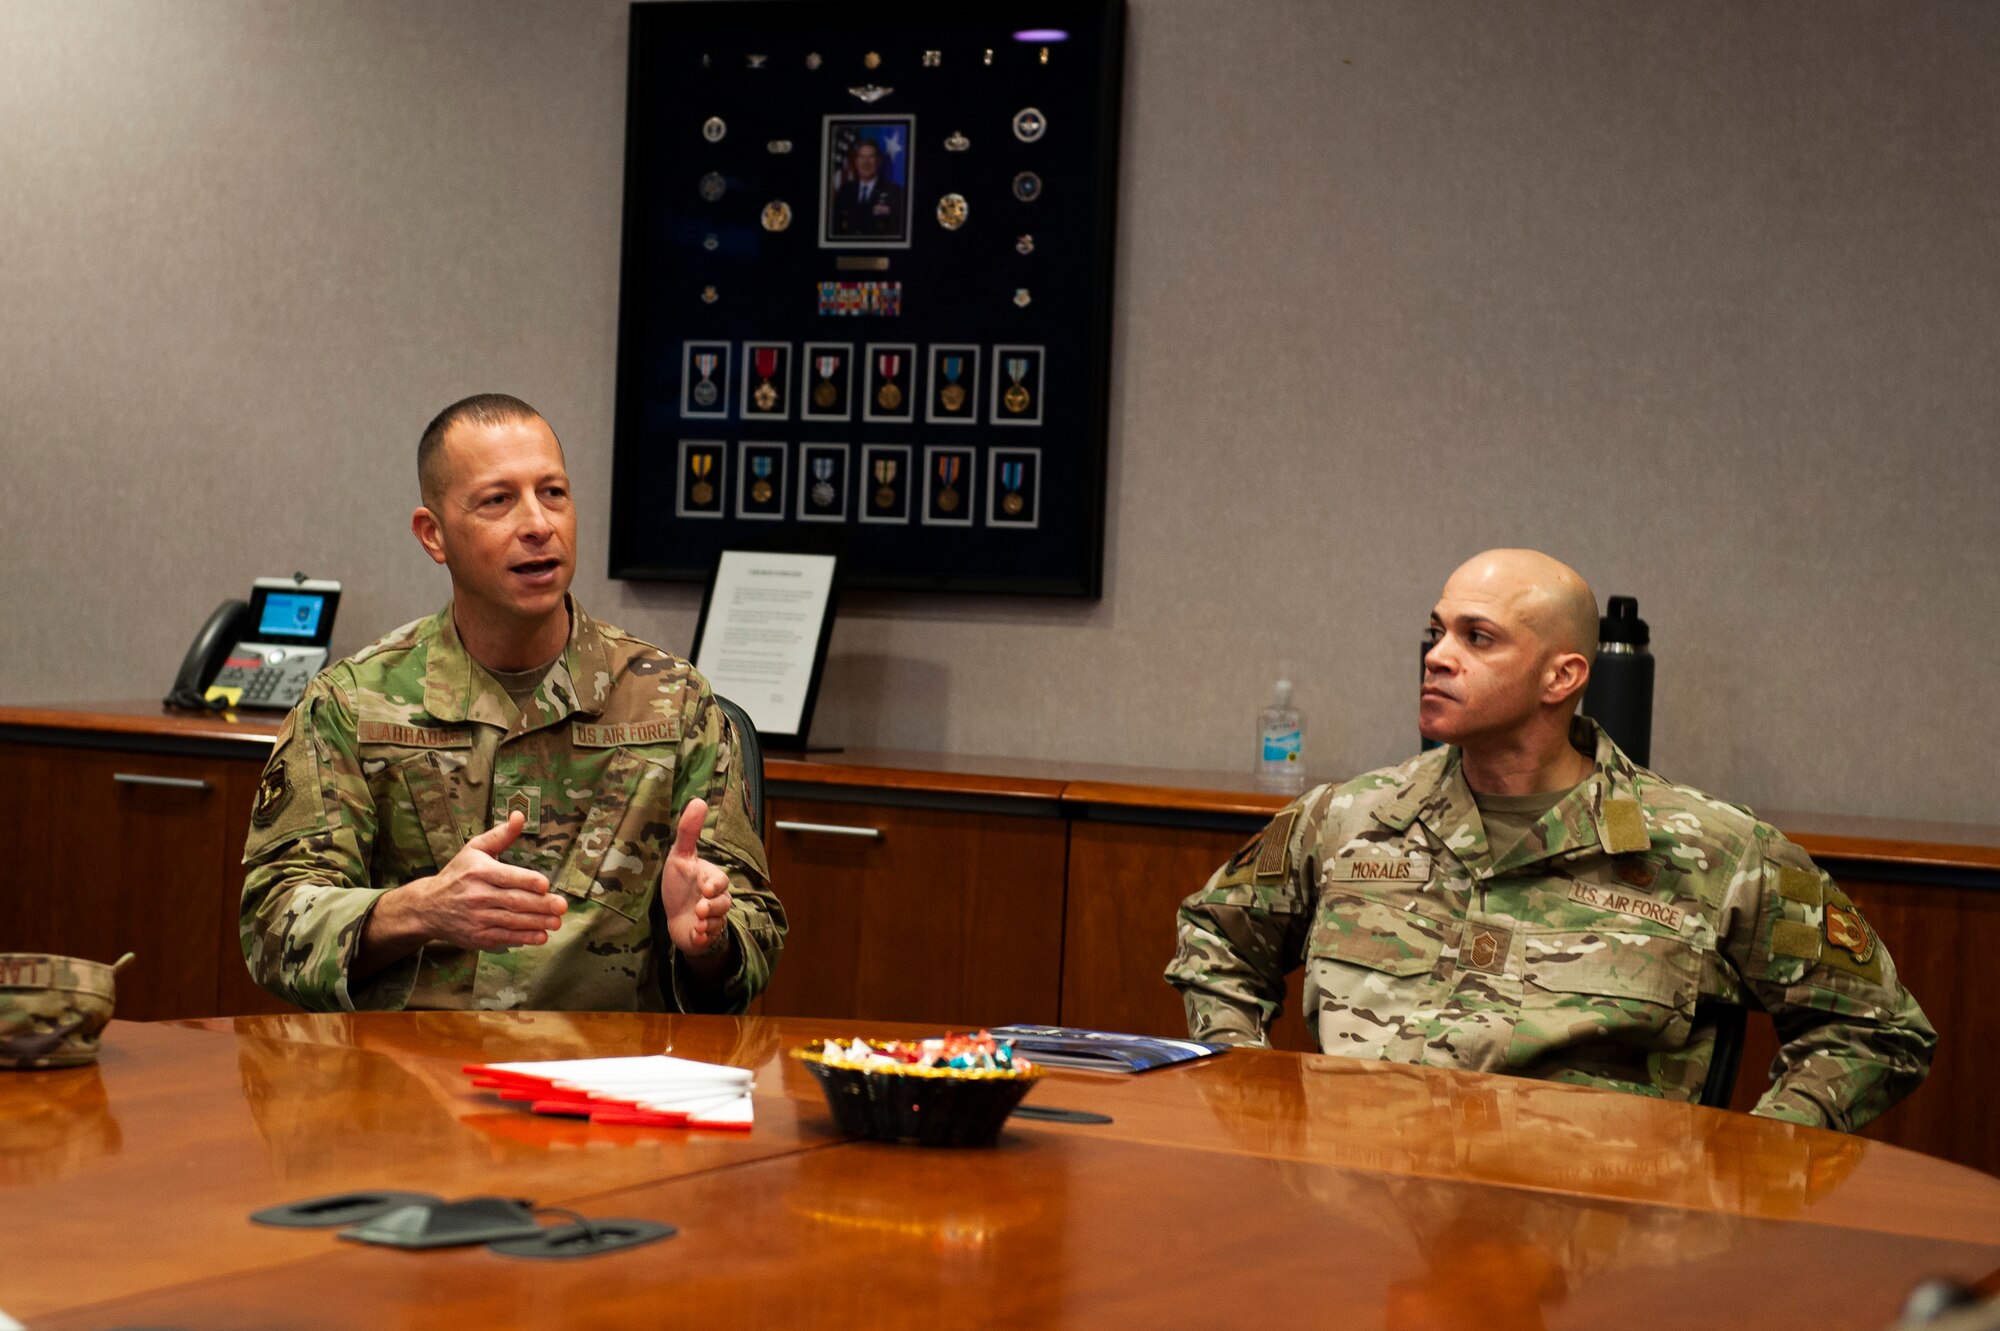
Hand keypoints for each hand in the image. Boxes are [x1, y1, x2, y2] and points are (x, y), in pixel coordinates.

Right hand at [399, 811, 565, 951]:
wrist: (428, 906)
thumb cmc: (458, 874)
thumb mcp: (474, 849)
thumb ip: (500, 835)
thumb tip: (520, 816)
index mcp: (479, 872)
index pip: (506, 877)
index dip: (526, 881)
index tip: (545, 885)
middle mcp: (477, 895)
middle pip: (513, 901)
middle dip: (540, 904)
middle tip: (562, 906)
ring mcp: (477, 917)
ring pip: (511, 921)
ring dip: (537, 922)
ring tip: (557, 922)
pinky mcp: (478, 936)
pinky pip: (504, 937)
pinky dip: (523, 938)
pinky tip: (541, 936)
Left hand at [659, 798, 733, 960]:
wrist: (674, 916)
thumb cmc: (678, 884)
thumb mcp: (680, 856)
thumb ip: (689, 831)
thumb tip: (698, 800)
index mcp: (711, 880)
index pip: (721, 881)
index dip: (715, 886)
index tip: (706, 889)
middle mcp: (715, 900)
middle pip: (723, 904)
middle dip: (712, 907)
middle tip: (700, 908)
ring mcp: (711, 920)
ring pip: (718, 922)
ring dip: (708, 922)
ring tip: (697, 921)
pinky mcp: (704, 937)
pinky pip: (709, 939)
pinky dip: (703, 938)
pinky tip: (695, 934)